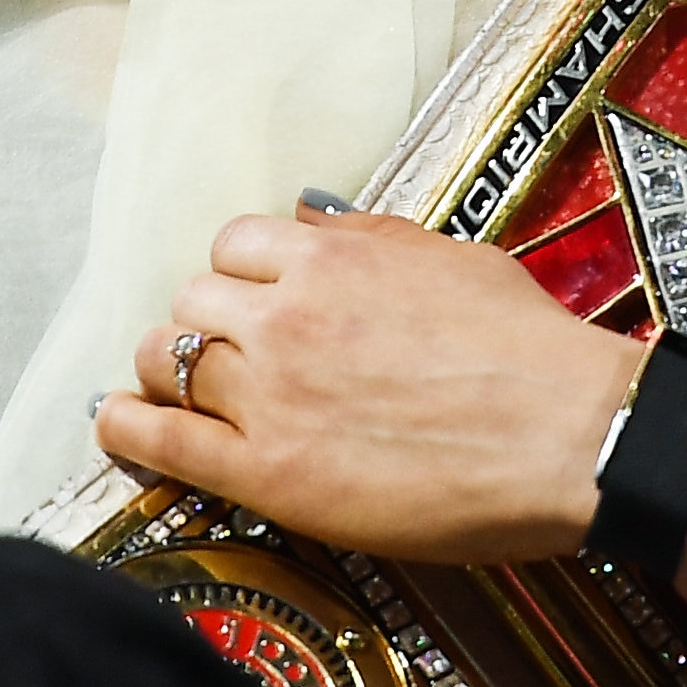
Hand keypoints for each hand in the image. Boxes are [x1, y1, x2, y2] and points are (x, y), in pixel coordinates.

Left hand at [98, 207, 686, 662]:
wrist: (569, 436)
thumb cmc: (529, 349)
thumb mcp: (451, 259)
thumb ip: (367, 239)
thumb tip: (306, 213)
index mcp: (329, 259)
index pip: (234, 246)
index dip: (242, 275)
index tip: (255, 301)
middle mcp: (285, 317)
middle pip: (193, 302)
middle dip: (208, 324)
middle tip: (230, 355)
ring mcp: (270, 395)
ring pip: (170, 361)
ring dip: (172, 370)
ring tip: (179, 389)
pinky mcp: (268, 474)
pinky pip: (164, 441)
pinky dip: (128, 427)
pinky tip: (116, 423)